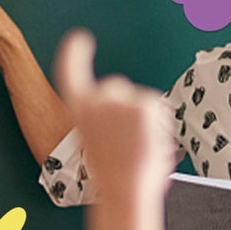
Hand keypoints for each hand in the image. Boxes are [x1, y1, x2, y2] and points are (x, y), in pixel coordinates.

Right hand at [52, 30, 172, 194]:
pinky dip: (159, 124)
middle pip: (116, 88)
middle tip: (126, 141)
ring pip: (140, 99)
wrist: (124, 191)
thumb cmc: (113, 177)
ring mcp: (120, 99)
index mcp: (77, 110)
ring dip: (144, 120)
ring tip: (137, 147)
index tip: (80, 39)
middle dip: (125, 107)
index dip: (75, 54)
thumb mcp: (98, 143)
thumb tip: (129, 114)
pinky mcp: (144, 103)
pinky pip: (157, 107)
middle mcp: (96, 98)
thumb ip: (108, 122)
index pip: (71, 71)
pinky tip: (150, 141)